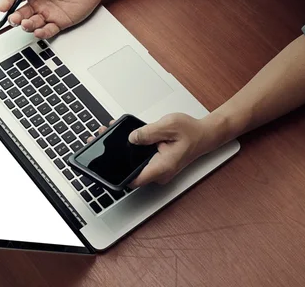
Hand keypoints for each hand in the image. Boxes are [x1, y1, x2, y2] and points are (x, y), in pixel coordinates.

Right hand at [0, 0, 103, 38]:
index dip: (7, 2)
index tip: (2, 7)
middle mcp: (38, 3)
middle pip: (21, 14)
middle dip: (15, 18)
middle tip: (14, 19)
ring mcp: (47, 14)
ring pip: (32, 24)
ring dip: (27, 26)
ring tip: (26, 23)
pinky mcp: (59, 22)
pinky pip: (48, 30)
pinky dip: (42, 33)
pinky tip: (39, 31)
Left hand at [89, 114, 214, 187]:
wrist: (205, 135)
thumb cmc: (192, 131)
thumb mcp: (169, 125)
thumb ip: (148, 132)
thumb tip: (131, 137)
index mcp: (161, 167)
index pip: (133, 179)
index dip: (116, 173)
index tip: (102, 162)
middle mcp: (158, 173)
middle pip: (130, 171)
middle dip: (113, 156)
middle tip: (99, 139)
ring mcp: (157, 170)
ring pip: (133, 164)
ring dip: (121, 151)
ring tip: (108, 133)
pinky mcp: (156, 164)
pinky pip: (139, 160)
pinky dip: (130, 149)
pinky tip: (123, 136)